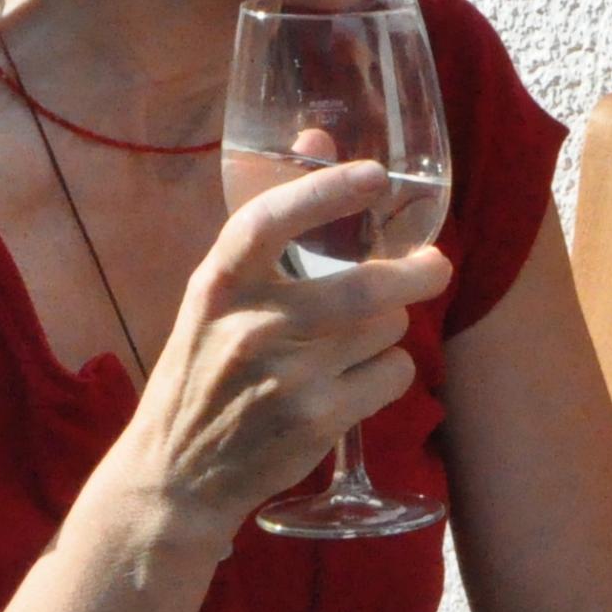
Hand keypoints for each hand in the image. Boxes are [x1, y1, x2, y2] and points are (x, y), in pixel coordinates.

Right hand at [128, 161, 453, 539]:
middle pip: (365, 286)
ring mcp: (286, 376)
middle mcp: (250, 327)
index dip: (325, 192)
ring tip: (357, 342)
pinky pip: (394, 373)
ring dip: (388, 330)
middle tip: (433, 267)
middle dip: (416, 274)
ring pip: (387, 328)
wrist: (178, 473)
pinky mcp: (318, 419)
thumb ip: (269, 229)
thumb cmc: (206, 372)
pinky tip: (358, 382)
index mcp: (218, 286)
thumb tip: (316, 137)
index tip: (375, 174)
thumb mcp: (218, 299)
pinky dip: (391, 373)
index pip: (267, 221)